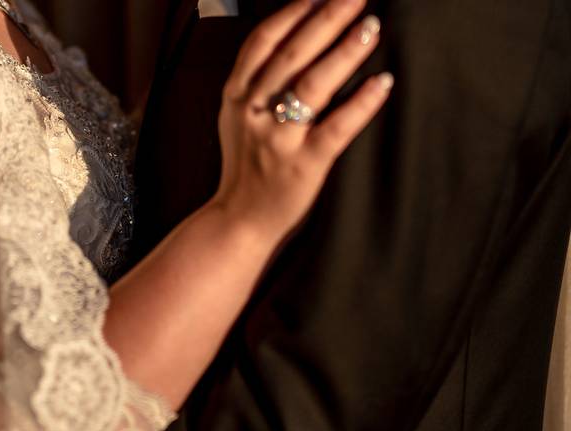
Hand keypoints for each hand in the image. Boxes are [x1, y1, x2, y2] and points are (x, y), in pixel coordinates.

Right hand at [212, 0, 390, 241]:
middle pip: (291, 56)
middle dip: (326, 20)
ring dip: (344, 53)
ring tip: (370, 27)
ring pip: (312, 87)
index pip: (262, 44)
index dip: (292, 14)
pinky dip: (360, 104)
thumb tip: (294, 39)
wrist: (238, 222)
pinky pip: (336, 129)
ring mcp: (278, 140)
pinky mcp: (304, 165)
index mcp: (237, 98)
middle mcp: (254, 114)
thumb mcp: (237, 120)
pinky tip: (381, 83)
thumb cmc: (246, 168)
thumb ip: (256, 83)